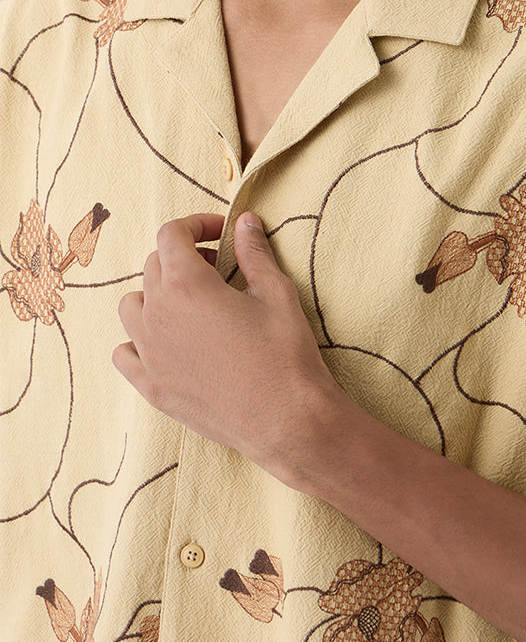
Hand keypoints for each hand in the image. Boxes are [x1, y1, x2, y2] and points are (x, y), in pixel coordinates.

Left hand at [113, 212, 340, 482]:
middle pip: (153, 266)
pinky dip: (138, 339)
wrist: (286, 420)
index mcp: (186, 284)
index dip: (196, 224)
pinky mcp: (151, 386)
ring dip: (155, 295)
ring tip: (191, 305)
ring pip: (131, 306)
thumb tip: (245, 221)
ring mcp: (148, 353)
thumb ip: (254, 252)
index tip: (220, 233)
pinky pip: (124, 352)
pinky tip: (168, 342)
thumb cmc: (285, 354)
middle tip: (218, 269)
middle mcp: (157, 314)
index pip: (171, 234)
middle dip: (183, 257)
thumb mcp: (276, 292)